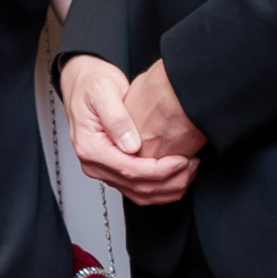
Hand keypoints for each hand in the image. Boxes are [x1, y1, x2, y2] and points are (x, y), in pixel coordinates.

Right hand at [62, 55, 200, 206]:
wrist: (84, 84)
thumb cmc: (92, 85)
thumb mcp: (104, 92)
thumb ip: (117, 119)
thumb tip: (130, 145)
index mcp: (91, 148)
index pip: (129, 170)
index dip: (159, 170)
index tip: (181, 161)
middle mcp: (94, 164)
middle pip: (136, 187)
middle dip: (169, 181)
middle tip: (192, 166)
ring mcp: (104, 169)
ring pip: (139, 193)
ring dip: (168, 188)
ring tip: (190, 171)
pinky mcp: (114, 169)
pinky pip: (138, 188)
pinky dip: (161, 187)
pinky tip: (178, 176)